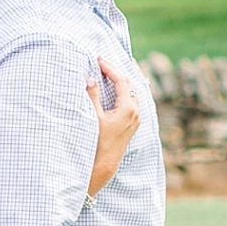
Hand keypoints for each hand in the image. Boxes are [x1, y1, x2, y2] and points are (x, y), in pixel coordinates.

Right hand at [85, 55, 139, 196]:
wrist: (104, 165)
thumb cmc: (98, 142)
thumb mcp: (94, 117)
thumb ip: (93, 96)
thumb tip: (91, 78)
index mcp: (128, 108)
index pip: (120, 81)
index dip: (109, 68)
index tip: (98, 59)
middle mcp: (135, 112)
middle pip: (128, 84)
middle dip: (115, 72)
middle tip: (102, 62)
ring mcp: (135, 119)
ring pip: (131, 92)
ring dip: (120, 81)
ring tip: (109, 71)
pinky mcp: (132, 124)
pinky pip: (131, 100)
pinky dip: (124, 91)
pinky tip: (118, 88)